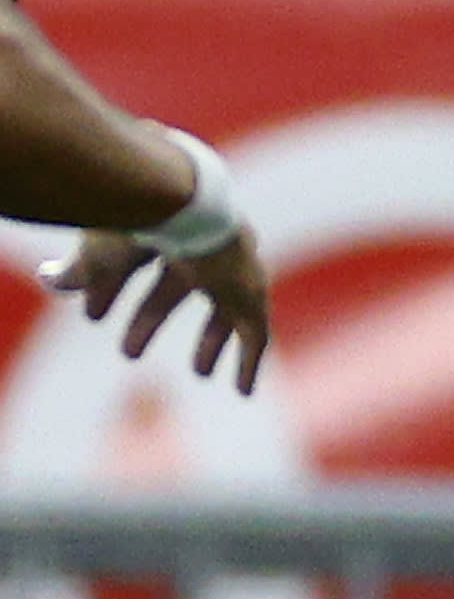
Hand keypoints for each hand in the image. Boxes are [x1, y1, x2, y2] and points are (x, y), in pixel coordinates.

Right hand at [45, 228, 273, 395]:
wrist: (176, 206)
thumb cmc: (131, 224)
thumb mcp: (99, 253)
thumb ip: (81, 270)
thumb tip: (54, 280)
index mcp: (165, 225)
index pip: (135, 260)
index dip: (113, 287)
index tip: (93, 313)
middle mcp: (202, 242)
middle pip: (182, 284)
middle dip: (156, 314)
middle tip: (131, 350)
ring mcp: (233, 265)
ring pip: (226, 310)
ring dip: (211, 343)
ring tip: (201, 374)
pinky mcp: (250, 291)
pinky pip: (255, 332)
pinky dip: (248, 361)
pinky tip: (243, 391)